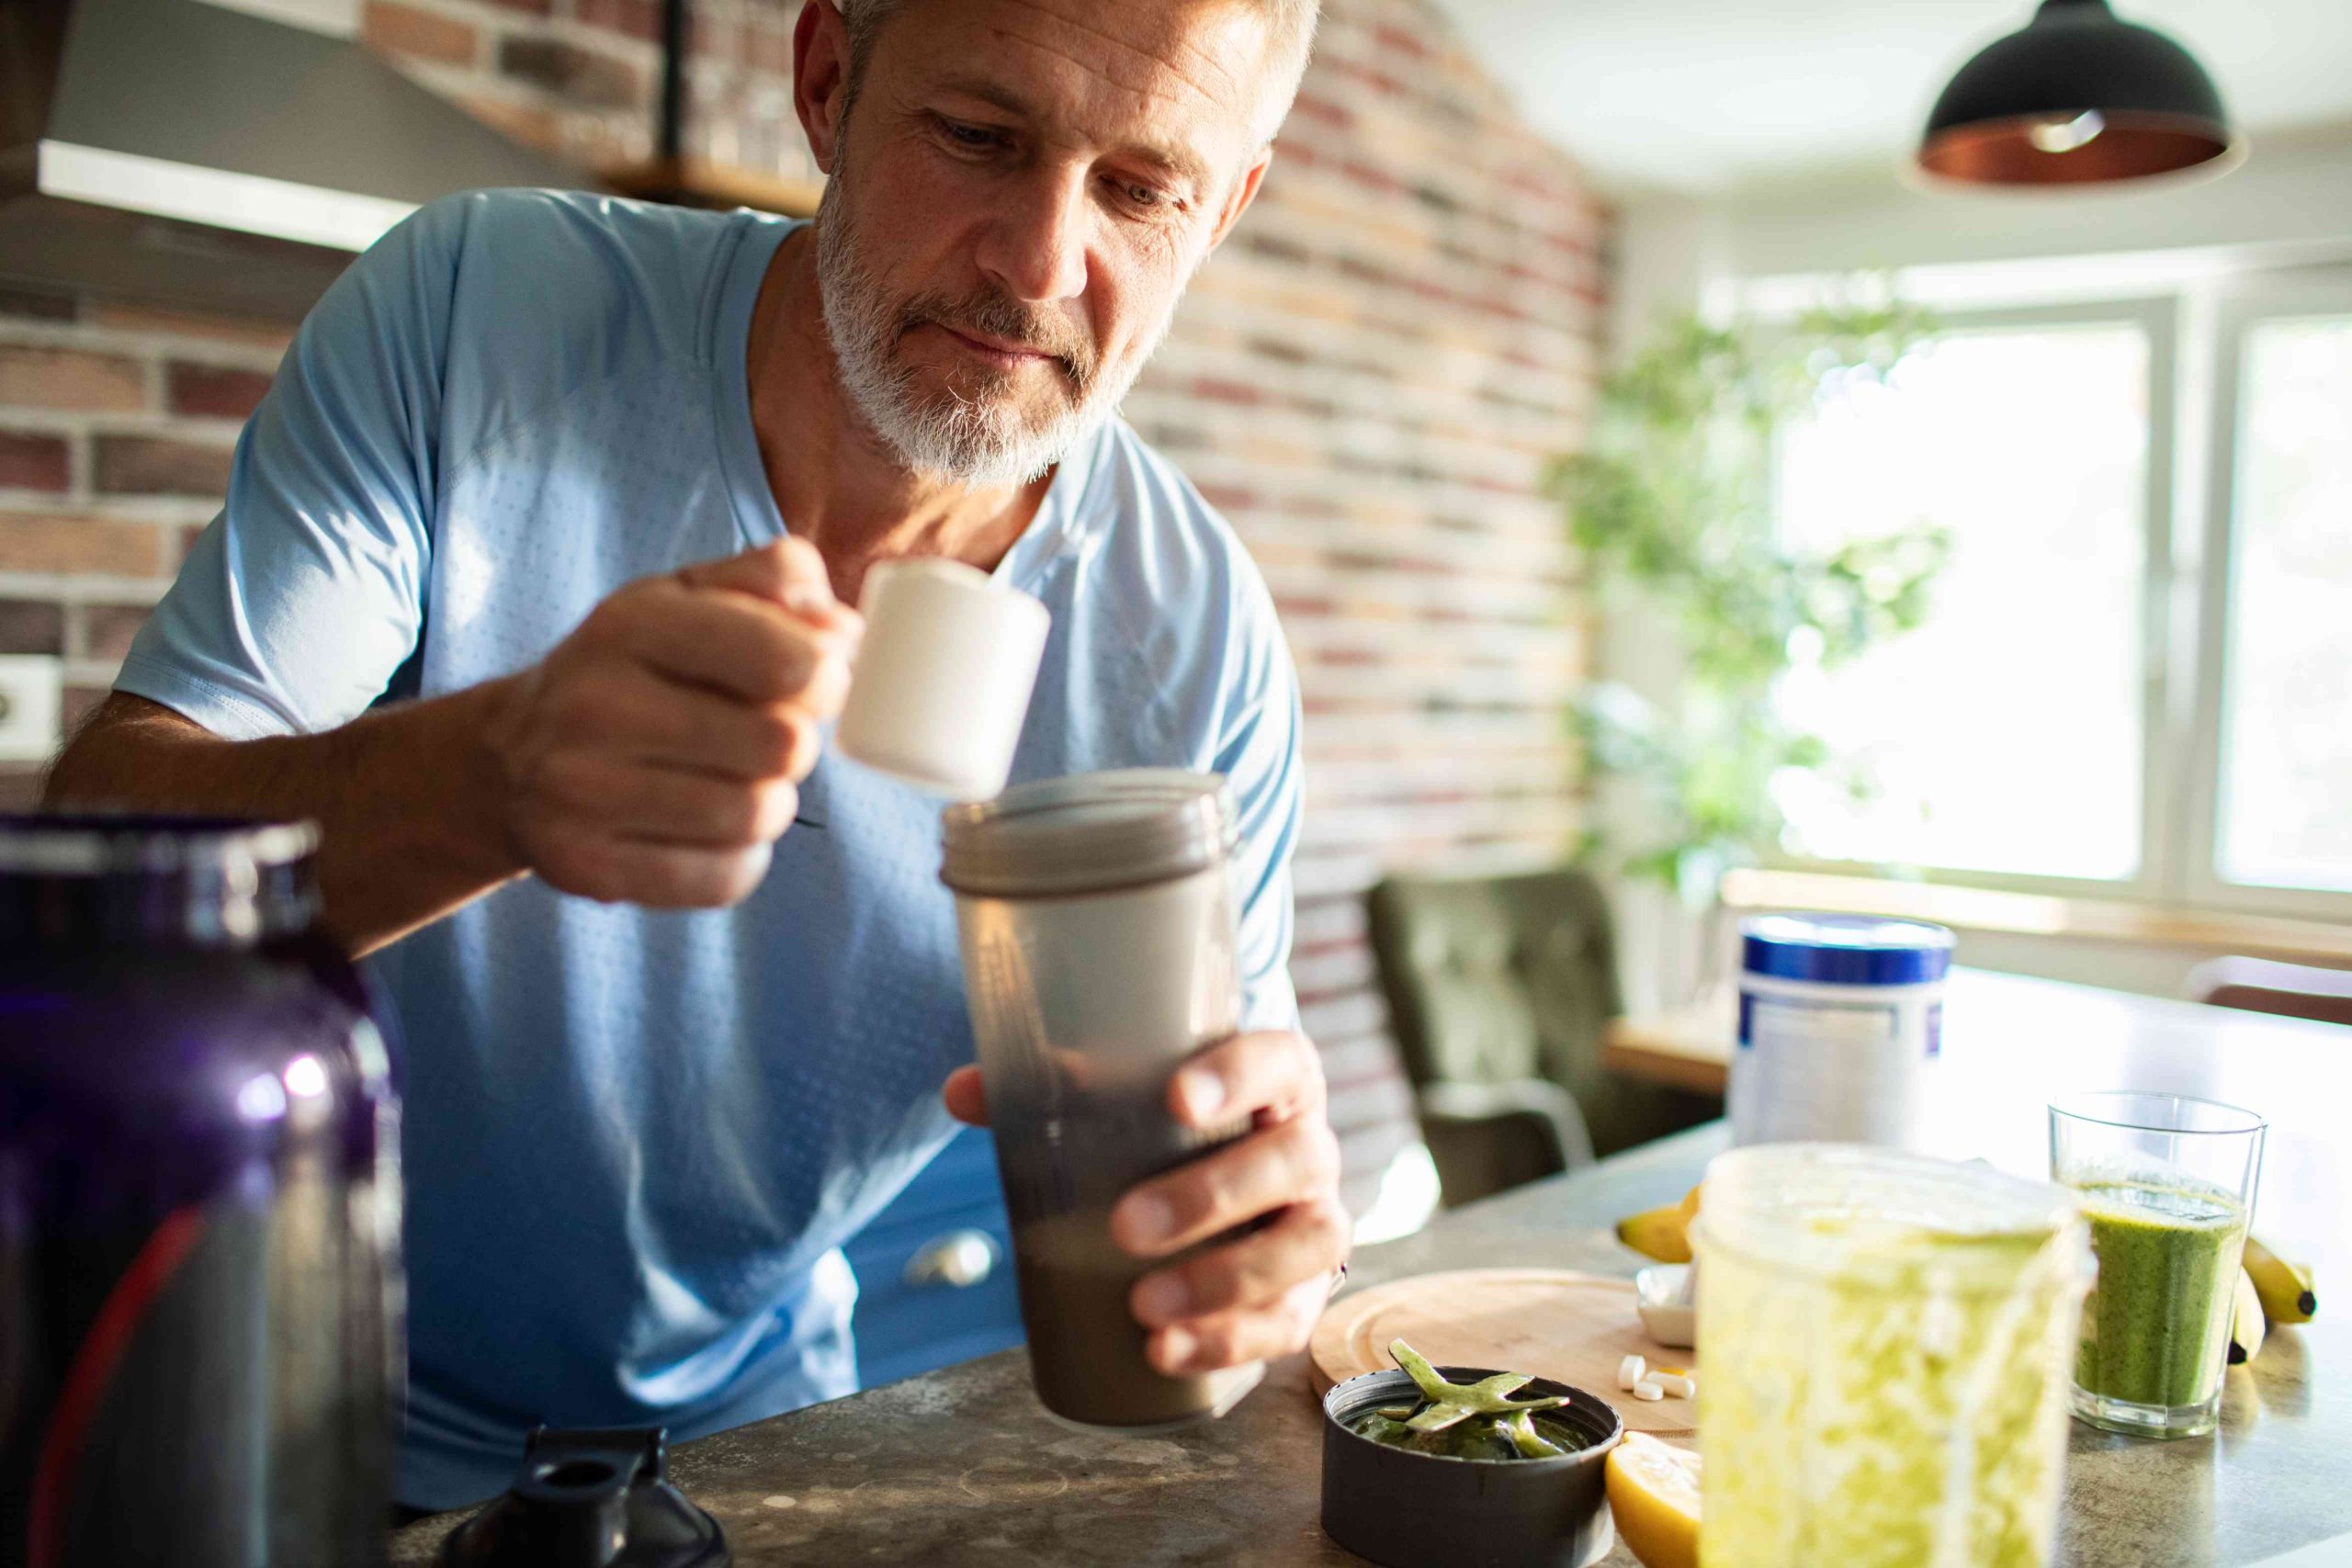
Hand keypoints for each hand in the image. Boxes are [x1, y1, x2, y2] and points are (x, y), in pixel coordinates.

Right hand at [482, 537, 860, 905]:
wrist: (509, 755)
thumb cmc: (632, 666)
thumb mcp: (689, 596)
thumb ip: (774, 581)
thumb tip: (845, 632)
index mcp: (630, 625)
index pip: (783, 662)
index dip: (825, 677)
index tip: (811, 681)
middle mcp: (596, 706)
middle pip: (781, 746)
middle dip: (795, 743)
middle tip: (767, 736)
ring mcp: (581, 793)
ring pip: (756, 815)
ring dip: (770, 802)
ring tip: (737, 780)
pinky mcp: (588, 867)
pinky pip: (724, 878)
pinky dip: (740, 857)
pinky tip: (710, 828)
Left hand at [942, 1030, 1350, 1377]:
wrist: (1233, 1192)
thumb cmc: (1171, 1133)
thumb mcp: (1128, 1101)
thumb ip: (1048, 1090)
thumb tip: (961, 1092)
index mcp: (1279, 1081)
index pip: (1278, 1062)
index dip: (1237, 1076)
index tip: (1176, 1098)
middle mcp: (1311, 1147)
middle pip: (1291, 1162)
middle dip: (1210, 1197)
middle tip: (1125, 1227)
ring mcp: (1317, 1222)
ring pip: (1306, 1246)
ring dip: (1224, 1281)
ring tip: (1143, 1306)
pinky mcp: (1307, 1292)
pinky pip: (1290, 1321)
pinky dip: (1231, 1339)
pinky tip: (1166, 1351)